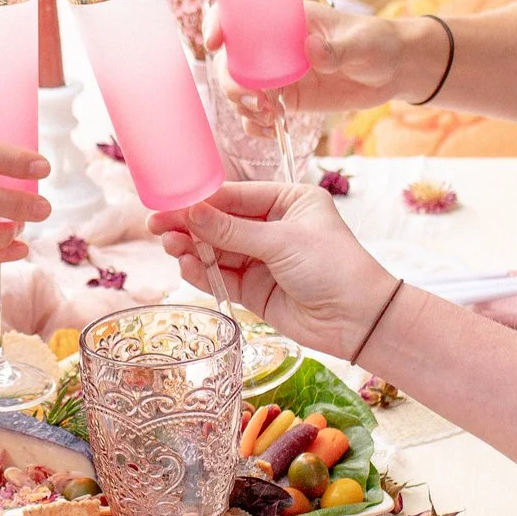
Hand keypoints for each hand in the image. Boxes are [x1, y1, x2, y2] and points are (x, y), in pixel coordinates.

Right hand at [146, 182, 401, 360]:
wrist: (358, 320)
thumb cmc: (333, 266)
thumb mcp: (282, 241)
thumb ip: (232, 230)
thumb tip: (190, 212)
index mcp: (287, 201)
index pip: (235, 195)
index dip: (200, 200)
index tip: (169, 201)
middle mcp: (272, 227)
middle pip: (220, 222)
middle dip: (190, 224)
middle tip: (157, 225)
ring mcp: (262, 259)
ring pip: (217, 250)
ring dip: (193, 248)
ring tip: (170, 246)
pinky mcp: (255, 289)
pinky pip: (222, 276)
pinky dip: (203, 271)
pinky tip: (186, 265)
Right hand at [206, 0, 427, 116]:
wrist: (393, 71)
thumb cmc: (378, 44)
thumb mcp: (362, 43)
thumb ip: (337, 49)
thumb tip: (310, 50)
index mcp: (286, 19)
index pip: (241, 13)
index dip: (219, 23)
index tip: (215, 43)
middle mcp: (273, 46)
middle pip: (232, 58)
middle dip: (231, 81)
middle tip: (255, 101)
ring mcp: (277, 73)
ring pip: (239, 87)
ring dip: (242, 106)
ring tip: (269, 117)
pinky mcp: (285, 98)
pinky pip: (256, 111)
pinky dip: (254, 124)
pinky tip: (270, 131)